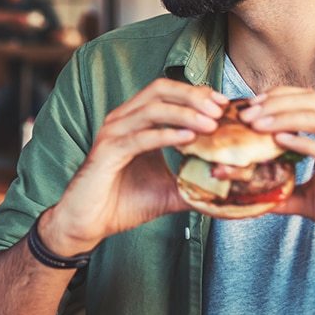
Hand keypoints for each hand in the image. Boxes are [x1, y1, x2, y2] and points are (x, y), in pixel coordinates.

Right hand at [42, 78, 228, 254]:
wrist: (88, 224)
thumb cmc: (122, 204)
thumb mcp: (168, 191)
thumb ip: (194, 183)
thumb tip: (227, 187)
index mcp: (136, 121)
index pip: (168, 93)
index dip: (197, 94)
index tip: (225, 105)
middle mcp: (123, 120)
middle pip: (160, 90)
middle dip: (193, 95)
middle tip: (220, 109)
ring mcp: (113, 133)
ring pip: (152, 109)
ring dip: (185, 113)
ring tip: (211, 123)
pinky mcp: (108, 152)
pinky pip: (141, 137)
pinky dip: (166, 135)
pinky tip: (189, 138)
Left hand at [239, 87, 314, 263]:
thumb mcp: (311, 199)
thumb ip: (285, 192)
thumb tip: (254, 196)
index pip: (309, 99)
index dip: (278, 97)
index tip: (250, 107)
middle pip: (312, 100)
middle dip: (276, 102)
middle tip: (247, 115)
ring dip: (284, 117)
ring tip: (257, 125)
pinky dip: (302, 142)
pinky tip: (280, 141)